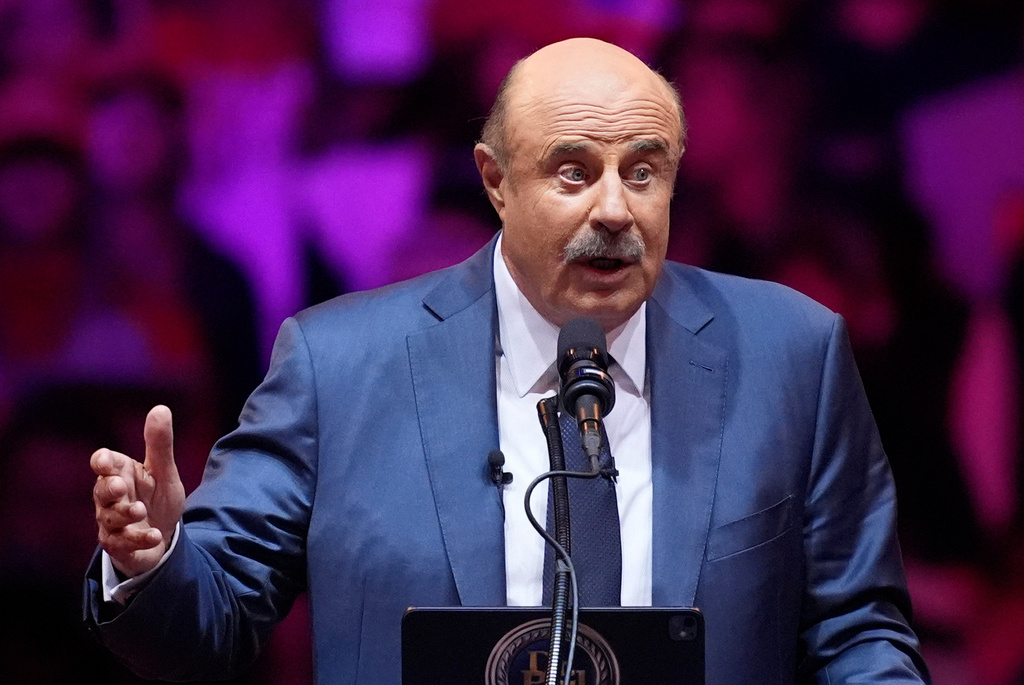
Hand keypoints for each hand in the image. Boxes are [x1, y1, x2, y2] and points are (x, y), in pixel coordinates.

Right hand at [91, 405, 185, 577]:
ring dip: (124, 513)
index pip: (103, 463)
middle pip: (101, 490)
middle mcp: (111, 498)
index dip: (102, 462)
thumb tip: (161, 408)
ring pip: (109, 518)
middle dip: (108, 488)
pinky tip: (155, 535)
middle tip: (120, 486)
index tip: (105, 462)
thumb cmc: (157, 498)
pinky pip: (122, 543)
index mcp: (121, 473)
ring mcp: (112, 522)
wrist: (163, 535)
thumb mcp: (164, 471)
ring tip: (140, 510)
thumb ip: (160, 444)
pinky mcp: (118, 545)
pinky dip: (138, 539)